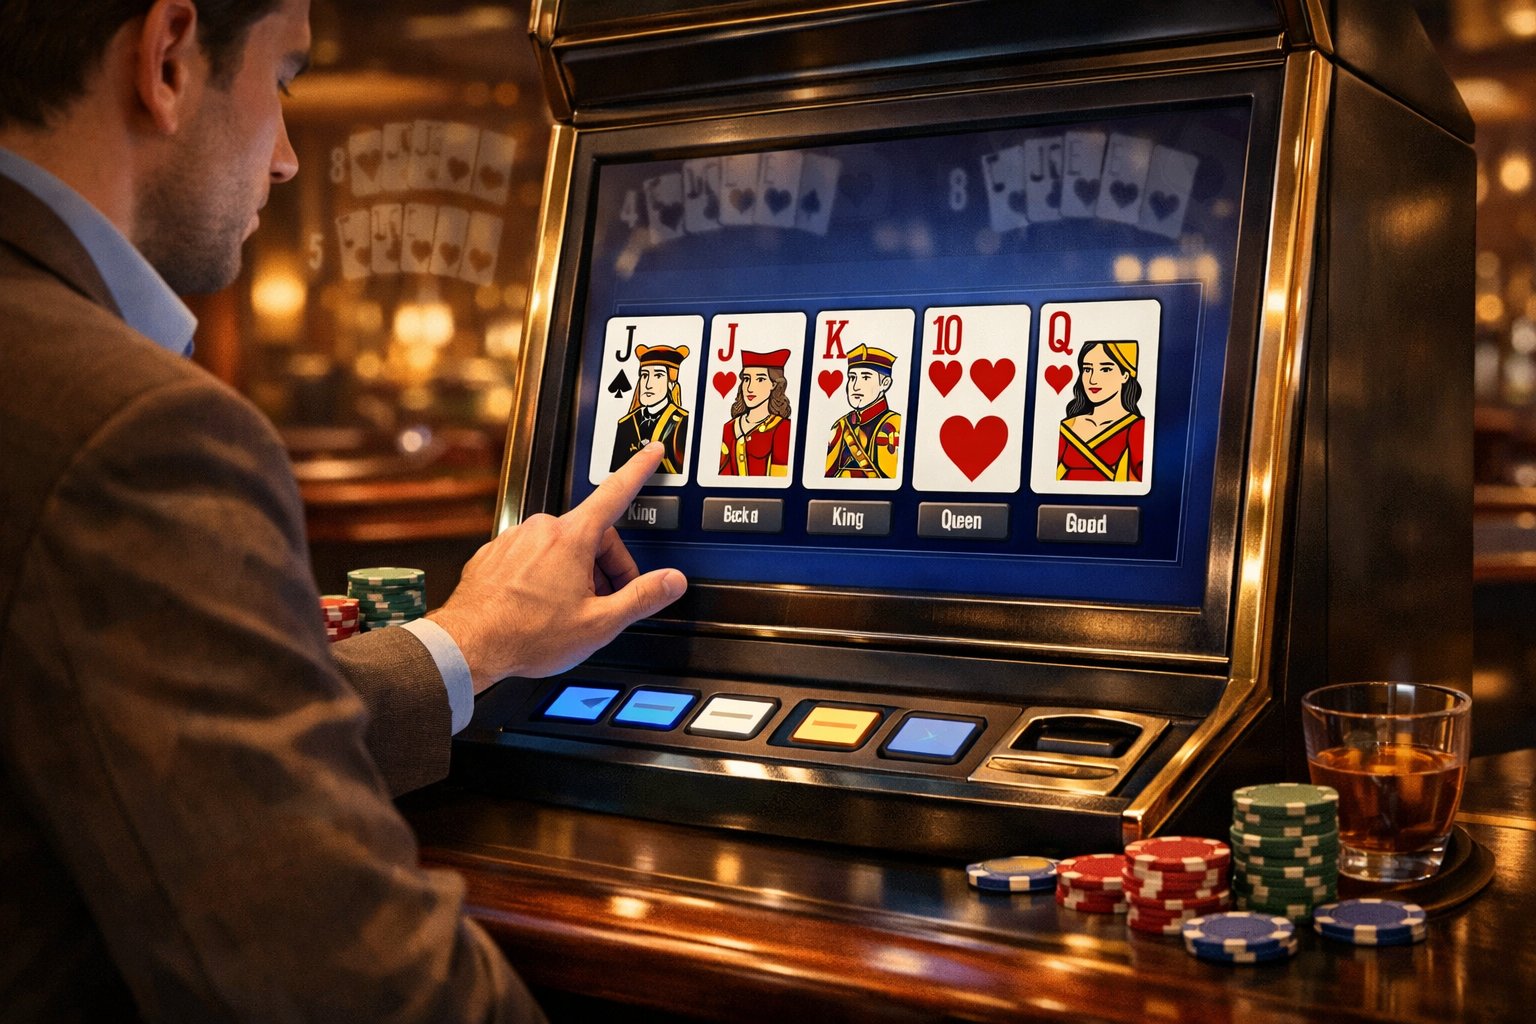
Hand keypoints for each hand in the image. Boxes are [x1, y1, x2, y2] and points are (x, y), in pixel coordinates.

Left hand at [428, 443, 685, 690]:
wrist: (468, 646)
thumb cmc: (526, 635)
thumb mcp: (599, 623)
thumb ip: (641, 597)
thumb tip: (672, 581)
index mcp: (571, 538)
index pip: (615, 493)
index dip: (639, 470)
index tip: (651, 452)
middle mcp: (541, 529)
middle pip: (591, 535)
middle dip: (605, 566)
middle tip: (606, 601)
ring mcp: (514, 539)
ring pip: (560, 548)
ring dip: (574, 573)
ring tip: (568, 612)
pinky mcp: (494, 554)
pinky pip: (531, 557)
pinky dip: (543, 577)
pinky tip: (540, 608)